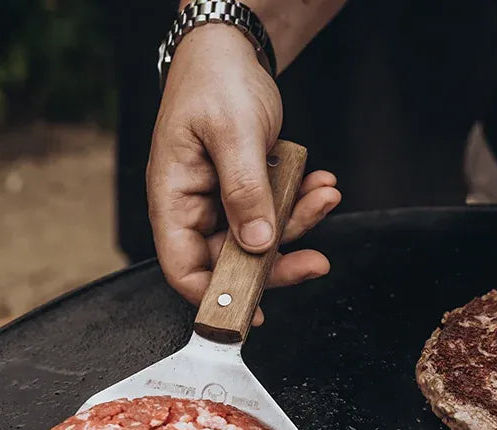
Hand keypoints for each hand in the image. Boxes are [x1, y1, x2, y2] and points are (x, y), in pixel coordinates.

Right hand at [146, 24, 340, 317]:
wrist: (232, 51)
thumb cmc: (215, 81)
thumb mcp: (232, 132)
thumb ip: (245, 190)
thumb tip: (257, 243)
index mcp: (173, 197)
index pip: (183, 267)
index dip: (215, 296)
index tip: (252, 311)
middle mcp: (196, 208)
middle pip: (232, 262)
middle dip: (278, 261)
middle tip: (315, 262)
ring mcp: (223, 204)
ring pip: (262, 240)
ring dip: (298, 223)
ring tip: (323, 195)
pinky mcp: (249, 195)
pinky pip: (276, 214)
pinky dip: (300, 202)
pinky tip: (318, 183)